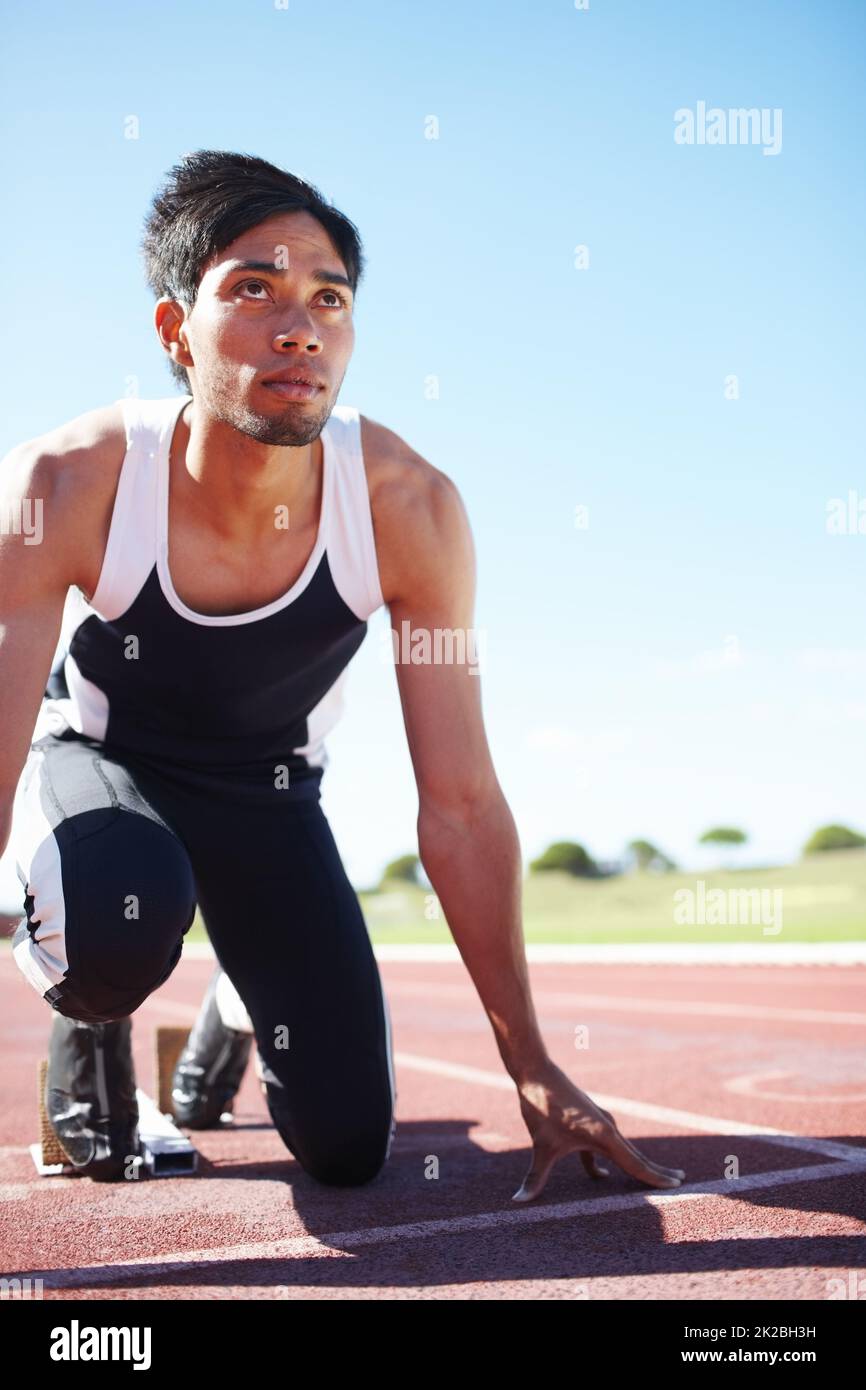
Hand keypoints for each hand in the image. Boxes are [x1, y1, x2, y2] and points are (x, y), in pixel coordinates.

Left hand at [511, 1058, 685, 1201]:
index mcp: (604, 1135)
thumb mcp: (541, 1146)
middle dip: (656, 1171)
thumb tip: (518, 1201)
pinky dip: (605, 1163)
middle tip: (681, 1182)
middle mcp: (608, 1128)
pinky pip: (604, 1147)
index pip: (635, 1163)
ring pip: (622, 1151)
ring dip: (636, 1166)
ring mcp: (600, 1123)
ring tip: (655, 1178)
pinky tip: (602, 1176)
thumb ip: (535, 1177)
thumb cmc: (542, 1108)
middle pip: (636, 1156)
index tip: (677, 1184)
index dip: (655, 1177)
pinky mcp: (590, 1121)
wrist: (536, 1072)